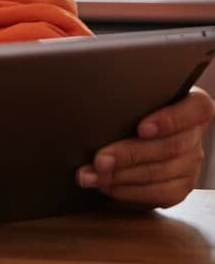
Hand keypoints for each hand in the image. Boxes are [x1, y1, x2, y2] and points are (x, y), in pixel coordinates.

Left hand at [76, 86, 214, 206]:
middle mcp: (195, 136)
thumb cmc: (137, 104)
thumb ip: (131, 96)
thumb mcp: (138, 93)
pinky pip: (158, 194)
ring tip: (92, 175)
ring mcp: (191, 164)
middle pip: (169, 147)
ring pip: (159, 173)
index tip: (141, 128)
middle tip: (99, 160)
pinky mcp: (182, 186)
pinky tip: (106, 186)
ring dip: (121, 177)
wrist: (145, 126)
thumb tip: (96, 100)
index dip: (169, 120)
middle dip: (128, 155)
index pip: (196, 110)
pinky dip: (128, 191)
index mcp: (193, 106)